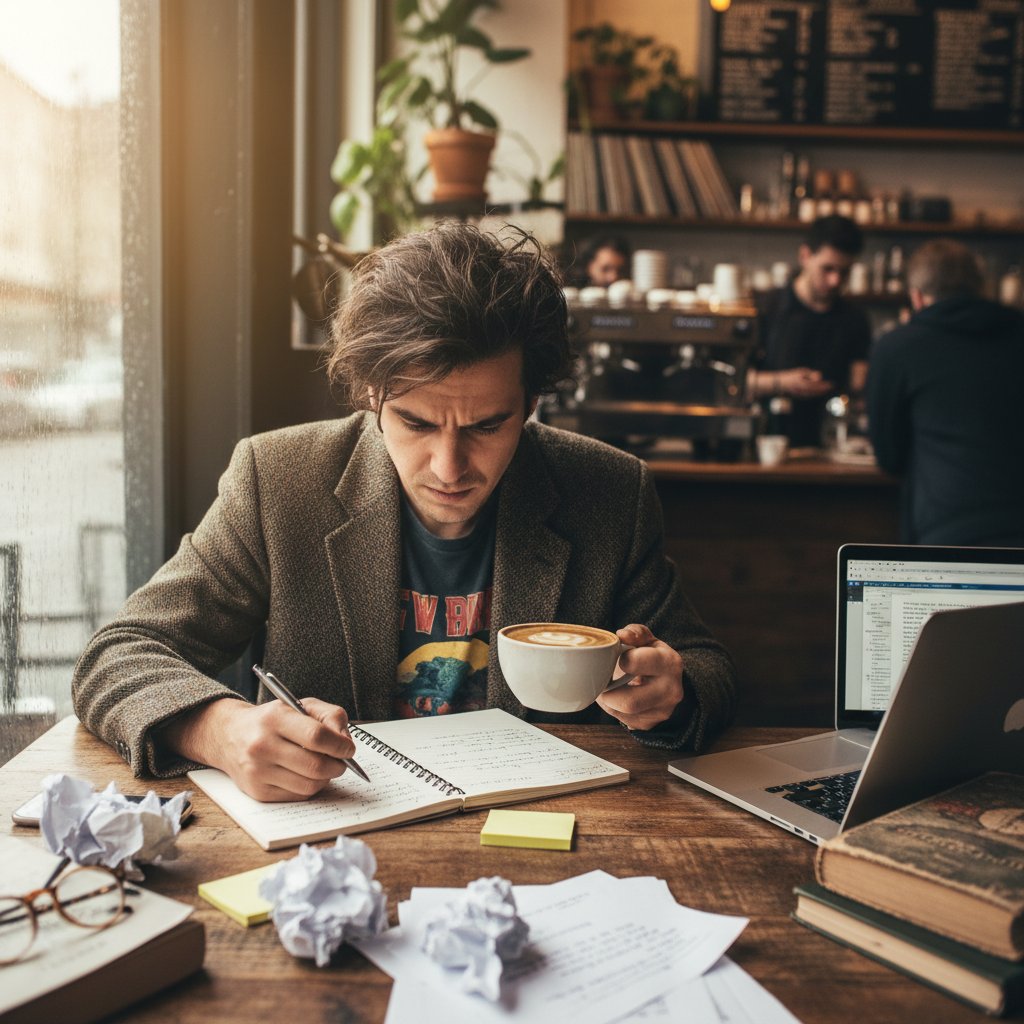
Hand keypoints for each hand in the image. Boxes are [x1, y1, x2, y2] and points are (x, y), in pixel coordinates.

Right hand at [161, 696, 356, 801]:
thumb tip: (346, 742)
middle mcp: (262, 745)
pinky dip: (310, 787)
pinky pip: (297, 796)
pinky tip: (306, 775)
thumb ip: (330, 716)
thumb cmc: (272, 720)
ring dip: (326, 778)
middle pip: (315, 765)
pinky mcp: (257, 791)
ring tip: (325, 767)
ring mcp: (257, 771)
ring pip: (309, 784)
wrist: (230, 735)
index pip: (316, 736)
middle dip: (338, 766)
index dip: (339, 745)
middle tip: (342, 762)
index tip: (349, 749)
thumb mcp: (300, 705)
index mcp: (275, 718)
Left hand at [596, 624, 683, 731]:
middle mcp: (671, 691)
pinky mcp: (651, 723)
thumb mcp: (647, 639)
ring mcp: (662, 711)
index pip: (634, 664)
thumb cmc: (652, 656)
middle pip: (629, 702)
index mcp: (669, 663)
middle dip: (608, 693)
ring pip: (623, 714)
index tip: (619, 658)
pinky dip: (613, 709)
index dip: (621, 660)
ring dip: (608, 701)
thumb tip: (621, 635)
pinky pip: (624, 721)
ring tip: (608, 688)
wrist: (669, 679)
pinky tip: (617, 697)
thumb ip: (635, 633)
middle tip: (603, 681)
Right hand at [775, 367, 832, 398]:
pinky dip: (814, 394)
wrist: (779, 384)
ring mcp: (800, 394)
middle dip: (824, 389)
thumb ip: (810, 374)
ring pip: (813, 394)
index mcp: (804, 384)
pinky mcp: (798, 396)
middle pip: (816, 391)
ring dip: (820, 392)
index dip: (825, 385)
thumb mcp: (801, 372)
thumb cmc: (790, 376)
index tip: (831, 384)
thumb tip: (820, 376)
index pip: (818, 386)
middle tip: (831, 387)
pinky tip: (817, 393)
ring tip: (825, 390)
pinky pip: (809, 396)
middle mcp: (803, 391)